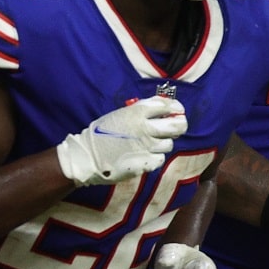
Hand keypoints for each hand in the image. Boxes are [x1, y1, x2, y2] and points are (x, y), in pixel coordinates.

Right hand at [55, 96, 185, 184]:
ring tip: (152, 143)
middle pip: (178, 126)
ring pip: (169, 144)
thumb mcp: (121, 114)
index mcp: (138, 112)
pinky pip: (160, 158)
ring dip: (163, 142)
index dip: (176, 107)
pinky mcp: (146, 163)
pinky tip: (145, 155)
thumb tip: (163, 106)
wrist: (88, 156)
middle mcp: (145, 128)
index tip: (177, 110)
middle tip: (178, 125)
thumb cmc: (103, 133)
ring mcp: (147, 147)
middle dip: (180, 124)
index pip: (167, 105)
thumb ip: (142, 110)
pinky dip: (155, 157)